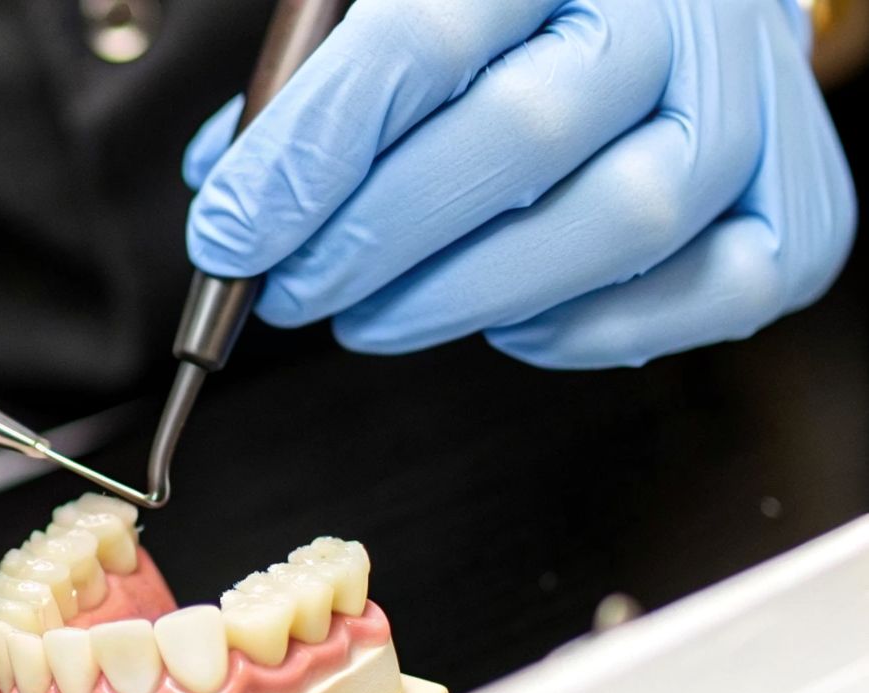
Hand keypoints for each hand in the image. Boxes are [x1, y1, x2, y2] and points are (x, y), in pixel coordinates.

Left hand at [184, 0, 855, 367]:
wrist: (672, 3)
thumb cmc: (516, 15)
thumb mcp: (400, 8)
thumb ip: (318, 86)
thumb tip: (236, 204)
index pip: (422, 36)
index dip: (313, 152)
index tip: (233, 233)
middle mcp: (676, 8)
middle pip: (524, 133)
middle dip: (377, 237)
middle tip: (294, 289)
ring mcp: (748, 100)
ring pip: (624, 217)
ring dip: (465, 294)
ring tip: (371, 316)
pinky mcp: (794, 197)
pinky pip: (716, 287)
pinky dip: (593, 326)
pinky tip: (507, 319)